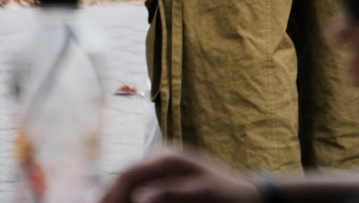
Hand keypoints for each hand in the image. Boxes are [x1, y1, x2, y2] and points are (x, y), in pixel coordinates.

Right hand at [100, 150, 258, 202]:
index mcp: (167, 158)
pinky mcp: (167, 181)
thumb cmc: (226, 193)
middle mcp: (161, 160)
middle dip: (112, 196)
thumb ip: (170, 194)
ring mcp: (163, 170)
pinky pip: (143, 189)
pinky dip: (132, 198)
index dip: (113, 192)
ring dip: (121, 197)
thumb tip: (139, 199)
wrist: (246, 195)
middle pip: (127, 178)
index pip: (130, 174)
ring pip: (132, 183)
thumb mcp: (201, 194)